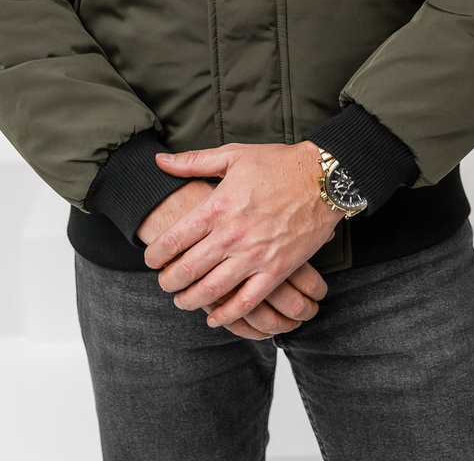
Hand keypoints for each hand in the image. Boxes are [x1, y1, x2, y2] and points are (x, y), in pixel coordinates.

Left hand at [144, 141, 342, 327]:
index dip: (156, 254)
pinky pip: (247, 302)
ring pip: (212, 290)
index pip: (174, 239)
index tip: (151, 259)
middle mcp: (232, 235)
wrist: (323, 178)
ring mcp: (255, 255)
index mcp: (218, 206)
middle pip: (187, 269)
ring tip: (182, 301)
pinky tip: (215, 318)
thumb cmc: (278, 164)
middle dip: (168, 282)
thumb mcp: (233, 155)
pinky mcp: (276, 270)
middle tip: (163, 283)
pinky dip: (227, 315)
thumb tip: (160, 162)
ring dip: (191, 300)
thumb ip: (194, 162)